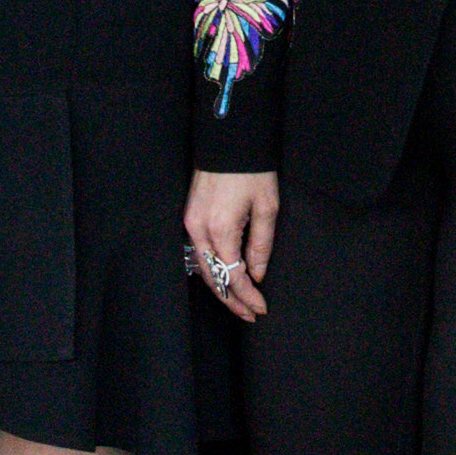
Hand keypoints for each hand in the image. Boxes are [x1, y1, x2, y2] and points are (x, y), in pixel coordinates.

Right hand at [185, 167, 278, 320]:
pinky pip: (199, 252)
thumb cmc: (252, 171)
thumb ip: (261, 246)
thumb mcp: (267, 208)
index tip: (261, 308)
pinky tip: (224, 276)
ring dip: (220, 286)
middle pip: (212, 277)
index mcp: (220, 229)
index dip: (247, 296)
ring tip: (239, 302)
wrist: (230, 140)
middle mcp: (199, 230)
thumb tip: (256, 274)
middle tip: (249, 314)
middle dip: (231, 299)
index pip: (232, 275)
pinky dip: (212, 269)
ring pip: (203, 267)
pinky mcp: (189, 216)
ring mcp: (190, 223)